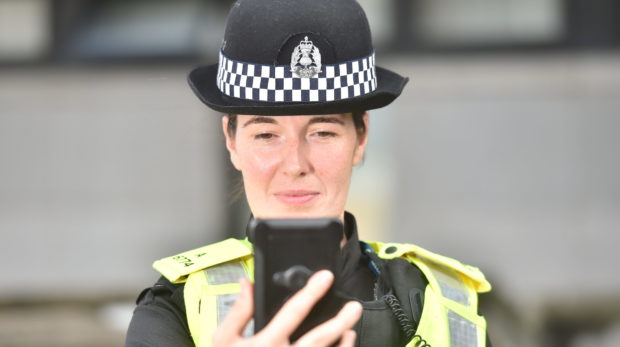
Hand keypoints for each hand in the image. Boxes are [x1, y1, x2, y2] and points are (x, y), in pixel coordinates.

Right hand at [213, 270, 362, 346]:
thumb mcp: (224, 339)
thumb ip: (239, 311)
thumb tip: (249, 283)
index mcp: (266, 344)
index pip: (293, 312)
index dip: (311, 292)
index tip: (326, 277)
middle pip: (319, 338)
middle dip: (340, 321)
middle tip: (354, 307)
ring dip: (342, 344)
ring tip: (351, 329)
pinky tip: (342, 346)